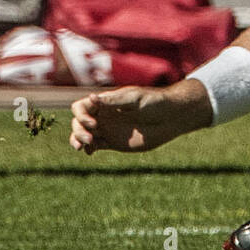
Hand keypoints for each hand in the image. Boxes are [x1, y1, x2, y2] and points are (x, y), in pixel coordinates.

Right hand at [69, 83, 208, 153]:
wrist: (171, 117)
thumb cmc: (155, 102)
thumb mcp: (135, 99)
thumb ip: (113, 101)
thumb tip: (91, 98)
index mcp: (106, 101)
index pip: (81, 106)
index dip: (81, 115)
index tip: (93, 123)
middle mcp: (104, 115)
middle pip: (78, 122)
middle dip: (78, 130)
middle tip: (90, 139)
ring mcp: (108, 128)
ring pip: (83, 134)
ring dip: (78, 140)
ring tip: (84, 147)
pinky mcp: (114, 142)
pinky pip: (94, 146)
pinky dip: (88, 149)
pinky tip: (90, 152)